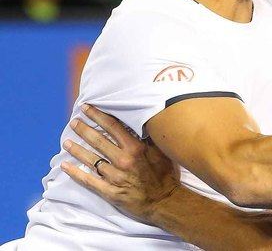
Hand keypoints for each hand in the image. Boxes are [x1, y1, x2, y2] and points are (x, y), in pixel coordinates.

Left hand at [60, 104, 180, 222]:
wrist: (166, 202)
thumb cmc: (166, 175)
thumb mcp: (162, 152)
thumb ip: (149, 138)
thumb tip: (140, 122)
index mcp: (136, 148)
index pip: (113, 127)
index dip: (98, 116)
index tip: (86, 108)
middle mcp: (124, 160)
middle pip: (99, 141)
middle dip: (84, 130)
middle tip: (73, 122)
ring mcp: (116, 177)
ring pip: (91, 160)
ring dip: (77, 150)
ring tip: (66, 142)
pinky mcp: (110, 192)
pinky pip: (89, 181)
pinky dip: (76, 173)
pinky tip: (65, 166)